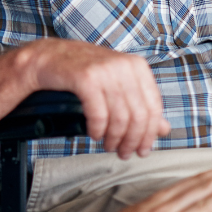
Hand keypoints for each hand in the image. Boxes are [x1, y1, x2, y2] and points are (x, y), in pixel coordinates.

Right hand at [25, 38, 170, 158]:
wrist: (46, 58)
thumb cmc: (81, 72)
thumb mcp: (116, 85)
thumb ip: (139, 104)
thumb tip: (164, 129)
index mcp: (136, 65)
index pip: (153, 106)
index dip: (149, 133)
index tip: (142, 149)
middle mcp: (123, 64)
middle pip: (139, 115)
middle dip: (133, 140)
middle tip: (124, 153)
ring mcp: (105, 70)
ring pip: (120, 117)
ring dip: (115, 139)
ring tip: (109, 146)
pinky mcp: (85, 78)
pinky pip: (99, 114)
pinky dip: (98, 130)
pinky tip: (94, 134)